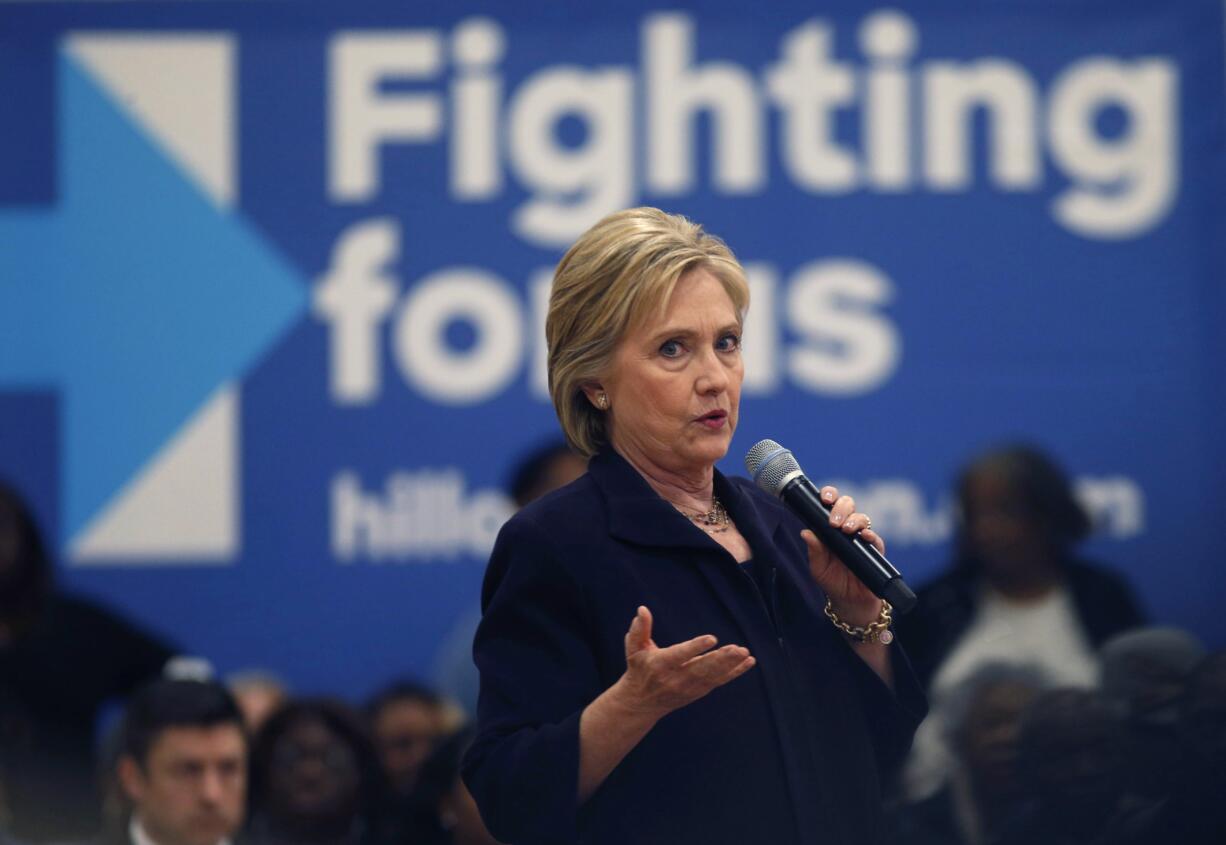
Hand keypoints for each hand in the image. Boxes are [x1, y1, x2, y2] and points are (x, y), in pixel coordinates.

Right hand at [612, 606, 754, 721]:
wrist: (641, 704)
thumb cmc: (638, 669)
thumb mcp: (633, 649)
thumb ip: (639, 629)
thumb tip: (642, 609)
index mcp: (660, 665)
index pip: (679, 656)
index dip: (695, 647)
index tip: (711, 638)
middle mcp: (676, 679)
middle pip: (701, 669)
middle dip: (720, 659)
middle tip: (736, 649)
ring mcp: (689, 687)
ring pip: (713, 676)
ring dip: (730, 665)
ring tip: (745, 653)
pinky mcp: (699, 691)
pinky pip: (719, 681)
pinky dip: (735, 672)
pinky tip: (749, 662)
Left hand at [801, 486, 885, 626]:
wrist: (849, 601)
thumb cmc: (832, 581)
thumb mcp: (818, 568)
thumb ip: (814, 550)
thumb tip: (806, 532)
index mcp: (830, 528)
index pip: (830, 504)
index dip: (829, 495)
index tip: (824, 498)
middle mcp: (846, 529)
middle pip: (848, 504)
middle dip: (841, 507)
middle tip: (834, 522)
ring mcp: (861, 538)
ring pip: (862, 517)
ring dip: (854, 520)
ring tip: (846, 530)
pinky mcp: (875, 550)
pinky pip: (875, 538)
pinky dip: (870, 534)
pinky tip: (864, 536)